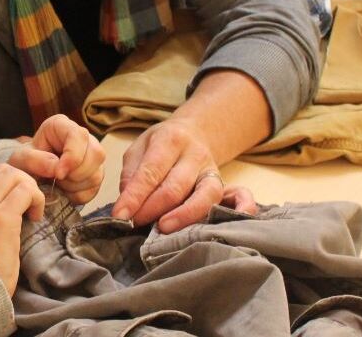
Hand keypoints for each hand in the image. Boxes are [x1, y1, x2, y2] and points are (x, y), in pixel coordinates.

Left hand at [8, 115, 105, 203]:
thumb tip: (57, 168)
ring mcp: (92, 155)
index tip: (58, 174)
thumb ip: (35, 161)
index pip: (79, 136)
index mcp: (62, 126)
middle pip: (96, 154)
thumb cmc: (25, 162)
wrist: (29, 175)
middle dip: (76, 174)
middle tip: (57, 179)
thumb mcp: (21, 159)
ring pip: (97, 173)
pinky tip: (65, 190)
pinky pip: (95, 189)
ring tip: (58, 184)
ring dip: (76, 186)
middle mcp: (82, 138)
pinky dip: (78, 195)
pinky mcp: (95, 173)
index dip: (73, 157)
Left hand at [111, 117, 257, 232]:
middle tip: (134, 223)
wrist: (195, 133)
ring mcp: (213, 171)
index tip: (120, 215)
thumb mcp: (140, 147)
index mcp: (171, 139)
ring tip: (163, 229)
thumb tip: (127, 203)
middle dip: (152, 209)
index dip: (135, 196)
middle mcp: (195, 155)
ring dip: (184, 216)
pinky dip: (242, 208)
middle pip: (176, 186)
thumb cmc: (161, 145)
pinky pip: (241, 196)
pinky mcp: (226, 185)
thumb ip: (132, 173)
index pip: (151, 172)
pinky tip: (232, 221)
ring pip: (206, 196)